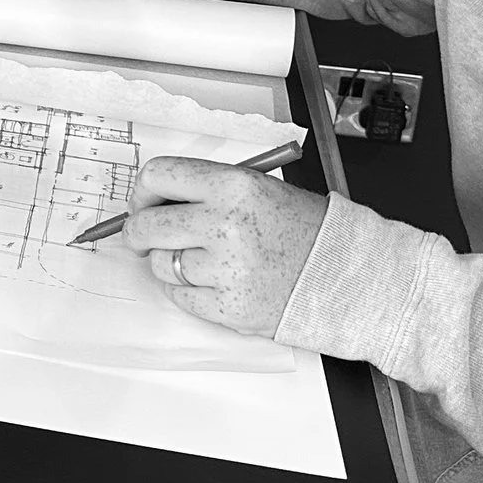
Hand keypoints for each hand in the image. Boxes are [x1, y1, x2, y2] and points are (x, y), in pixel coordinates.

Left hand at [118, 157, 328, 337]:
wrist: (345, 272)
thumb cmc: (303, 229)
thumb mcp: (257, 188)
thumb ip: (205, 190)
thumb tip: (152, 200)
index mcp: (233, 187)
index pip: (158, 177)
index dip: (142, 191)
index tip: (142, 202)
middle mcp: (225, 225)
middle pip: (147, 226)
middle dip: (137, 232)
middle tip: (143, 236)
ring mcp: (226, 269)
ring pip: (160, 264)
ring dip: (168, 262)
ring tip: (201, 258)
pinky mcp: (228, 305)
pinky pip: (180, 295)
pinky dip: (187, 290)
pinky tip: (212, 279)